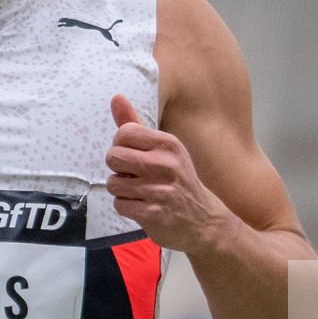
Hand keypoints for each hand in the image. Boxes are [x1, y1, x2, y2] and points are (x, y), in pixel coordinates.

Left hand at [105, 94, 230, 253]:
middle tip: (135, 176)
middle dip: (118, 169)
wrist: (204, 221)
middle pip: (113, 157)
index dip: (121, 146)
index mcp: (168, 144)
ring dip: (122, 191)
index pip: (124, 133)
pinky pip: (120, 205)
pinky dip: (127, 207)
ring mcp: (160, 190)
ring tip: (141, 192)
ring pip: (113, 184)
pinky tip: (144, 206)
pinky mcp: (153, 213)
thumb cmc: (177, 180)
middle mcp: (166, 164)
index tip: (134, 156)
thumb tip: (116, 97)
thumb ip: (136, 124)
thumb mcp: (164, 150)